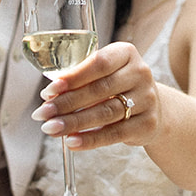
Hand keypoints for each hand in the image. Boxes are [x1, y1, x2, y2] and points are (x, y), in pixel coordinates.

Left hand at [31, 42, 159, 148]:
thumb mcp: (105, 73)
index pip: (98, 63)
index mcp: (126, 53)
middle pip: (99, 90)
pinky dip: (90, 139)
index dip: (73, 77)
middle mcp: (140, 73)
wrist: (152, 109)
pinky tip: (72, 141)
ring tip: (51, 129)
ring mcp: (147, 99)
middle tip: (42, 113)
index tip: (49, 91)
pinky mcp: (147, 124)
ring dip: (74, 122)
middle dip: (66, 103)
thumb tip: (49, 96)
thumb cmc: (118, 86)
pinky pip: (114, 133)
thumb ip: (81, 78)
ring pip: (105, 112)